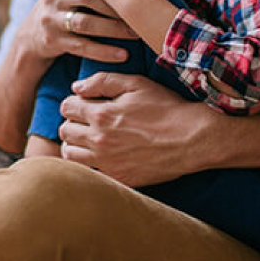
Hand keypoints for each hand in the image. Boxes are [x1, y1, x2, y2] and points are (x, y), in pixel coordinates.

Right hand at [15, 0, 137, 64]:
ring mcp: (50, 18)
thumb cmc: (65, 6)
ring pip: (85, 22)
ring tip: (135, 34)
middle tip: (140, 14)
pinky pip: (81, 47)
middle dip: (116, 6)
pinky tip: (122, 55)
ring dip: (113, 29)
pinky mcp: (52, 40)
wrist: (32, 34)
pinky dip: (103, 52)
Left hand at [58, 72, 217, 186]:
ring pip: (70, 155)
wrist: (194, 139)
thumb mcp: (136, 84)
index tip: (83, 104)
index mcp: (102, 114)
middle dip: (72, 122)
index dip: (73, 103)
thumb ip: (102, 81)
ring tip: (88, 139)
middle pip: (65, 131)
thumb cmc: (167, 107)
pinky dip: (88, 164)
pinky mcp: (119, 179)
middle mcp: (99, 140)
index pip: (67, 107)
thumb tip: (76, 87)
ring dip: (75, 144)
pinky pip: (88, 173)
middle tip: (86, 121)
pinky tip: (100, 156)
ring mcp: (108, 162)